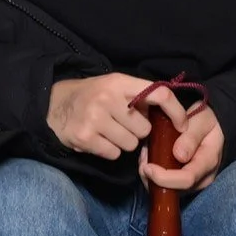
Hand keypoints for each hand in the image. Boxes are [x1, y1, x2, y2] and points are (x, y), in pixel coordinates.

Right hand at [46, 73, 179, 158]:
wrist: (53, 104)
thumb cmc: (92, 96)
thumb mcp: (114, 86)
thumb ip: (139, 97)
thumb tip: (170, 117)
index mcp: (120, 82)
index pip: (160, 94)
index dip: (176, 112)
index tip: (182, 126)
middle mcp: (108, 98)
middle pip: (144, 129)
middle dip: (137, 131)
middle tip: (121, 125)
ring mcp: (95, 117)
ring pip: (130, 144)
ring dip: (123, 143)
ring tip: (108, 132)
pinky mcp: (85, 137)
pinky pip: (113, 154)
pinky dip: (109, 151)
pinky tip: (98, 140)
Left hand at [141, 95, 223, 191]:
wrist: (212, 129)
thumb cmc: (206, 123)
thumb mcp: (202, 121)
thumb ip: (191, 136)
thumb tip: (179, 155)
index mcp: (208, 163)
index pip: (187, 179)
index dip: (164, 178)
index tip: (147, 167)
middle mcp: (202, 179)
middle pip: (174, 190)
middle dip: (152, 177)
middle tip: (144, 154)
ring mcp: (193, 184)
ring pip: (166, 190)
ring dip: (150, 175)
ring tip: (148, 152)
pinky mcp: (184, 185)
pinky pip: (165, 186)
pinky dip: (153, 174)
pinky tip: (152, 156)